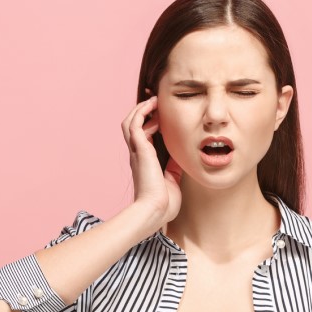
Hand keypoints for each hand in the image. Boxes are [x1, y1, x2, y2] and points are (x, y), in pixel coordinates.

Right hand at [122, 95, 182, 225]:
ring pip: (130, 122)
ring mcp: (136, 151)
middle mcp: (137, 154)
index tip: (160, 114)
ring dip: (141, 109)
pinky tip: (153, 106)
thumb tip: (182, 156)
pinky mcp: (139, 149)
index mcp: (144, 162)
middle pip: (132, 126)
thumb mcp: (173, 180)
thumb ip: (175, 167)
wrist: (156, 211)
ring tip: (154, 100)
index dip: (149, 123)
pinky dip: (142, 112)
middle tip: (155, 101)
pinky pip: (135, 124)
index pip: (142, 136)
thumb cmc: (163, 203)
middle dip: (142, 111)